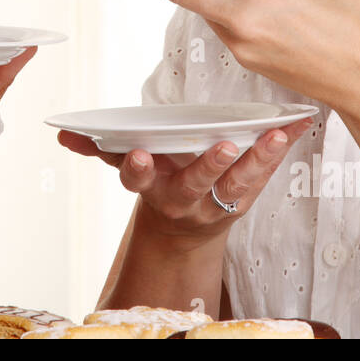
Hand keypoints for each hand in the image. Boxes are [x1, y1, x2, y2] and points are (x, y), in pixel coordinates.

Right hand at [57, 121, 312, 240]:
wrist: (182, 233)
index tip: (138, 154)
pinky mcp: (244, 200)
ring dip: (258, 159)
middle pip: (195, 184)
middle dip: (207, 165)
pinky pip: (265, 176)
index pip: (139, 180)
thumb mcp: (128, 170)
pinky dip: (282, 151)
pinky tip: (296, 126)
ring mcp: (217, 202)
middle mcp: (184, 199)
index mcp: (151, 188)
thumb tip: (62, 136)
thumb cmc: (156, 183)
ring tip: (274, 136)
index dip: (137, 168)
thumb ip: (98, 150)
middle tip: (223, 147)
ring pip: (238, 184)